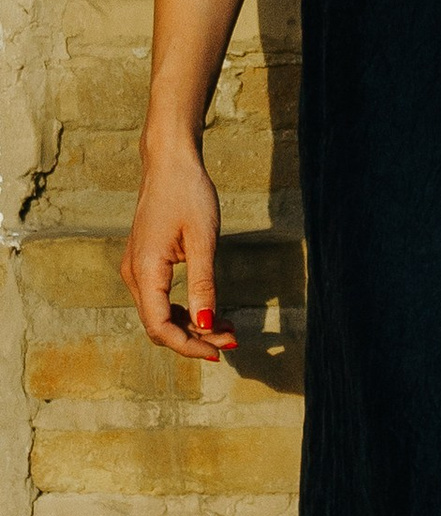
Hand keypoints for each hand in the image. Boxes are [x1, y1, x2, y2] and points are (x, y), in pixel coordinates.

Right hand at [121, 138, 237, 360]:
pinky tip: (209, 313)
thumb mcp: (203, 239)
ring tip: (227, 329)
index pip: (159, 326)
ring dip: (190, 327)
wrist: (170, 164)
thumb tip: (206, 325)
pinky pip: (159, 300)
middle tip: (232, 341)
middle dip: (194, 339)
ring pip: (159, 315)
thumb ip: (203, 284)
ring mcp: (137, 269)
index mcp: (145, 269)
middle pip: (158, 325)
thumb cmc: (188, 194)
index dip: (188, 346)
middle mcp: (134, 274)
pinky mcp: (145, 264)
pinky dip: (183, 311)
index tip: (219, 352)